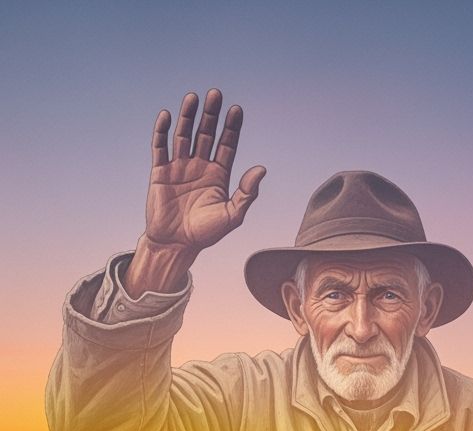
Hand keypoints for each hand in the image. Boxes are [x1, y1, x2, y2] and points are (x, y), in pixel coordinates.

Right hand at [125, 89, 265, 295]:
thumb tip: (262, 168)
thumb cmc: (206, 233)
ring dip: (188, 117)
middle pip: (206, 134)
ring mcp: (180, 167)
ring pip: (184, 135)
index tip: (236, 109)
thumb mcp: (232, 216)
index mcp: (219, 175)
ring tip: (193, 98)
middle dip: (211, 115)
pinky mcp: (160, 171)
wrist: (177, 245)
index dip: (232, 127)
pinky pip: (160, 147)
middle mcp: (200, 166)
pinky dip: (162, 131)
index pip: (227, 145)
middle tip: (215, 94)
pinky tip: (166, 116)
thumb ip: (247, 193)